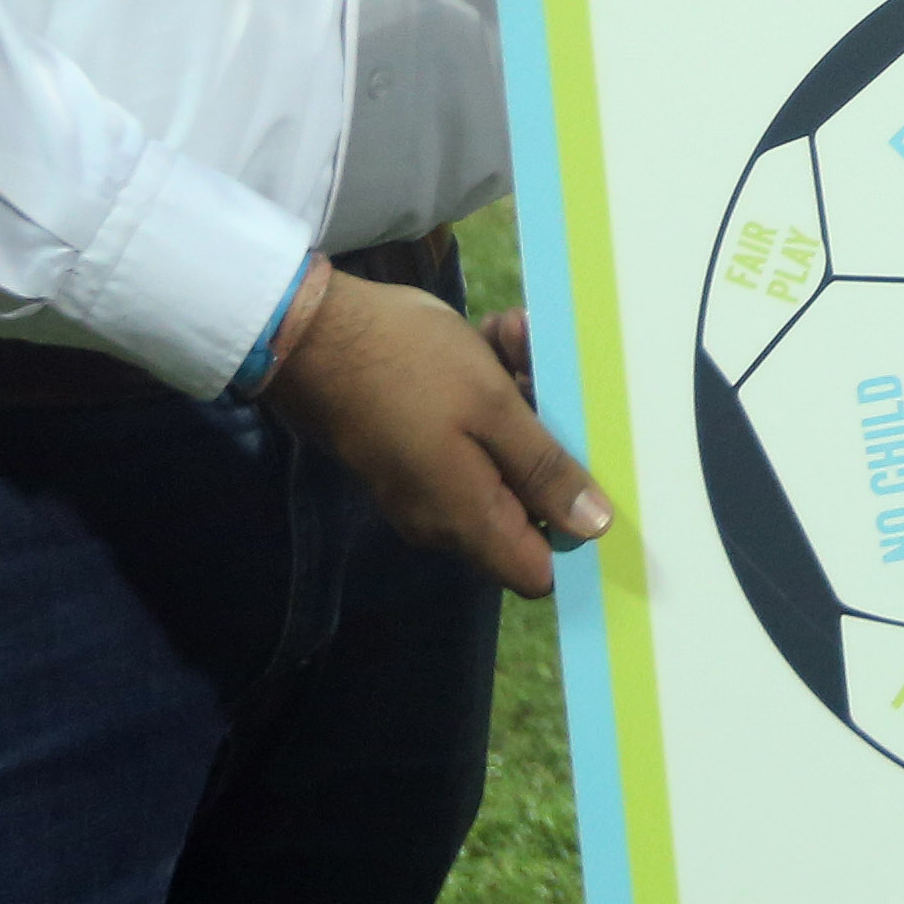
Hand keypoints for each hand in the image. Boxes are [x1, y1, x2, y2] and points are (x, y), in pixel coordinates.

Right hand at [261, 272, 611, 595]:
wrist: (310, 333)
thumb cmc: (407, 366)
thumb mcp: (493, 408)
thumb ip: (545, 470)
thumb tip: (594, 527)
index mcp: (468, 520)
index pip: (536, 569)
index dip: (573, 529)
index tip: (592, 468)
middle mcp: (444, 518)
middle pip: (523, 503)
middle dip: (546, 435)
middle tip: (542, 368)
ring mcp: (424, 484)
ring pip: (498, 456)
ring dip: (517, 397)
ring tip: (510, 334)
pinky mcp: (410, 450)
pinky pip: (465, 437)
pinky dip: (484, 392)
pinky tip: (489, 336)